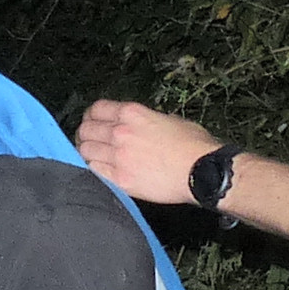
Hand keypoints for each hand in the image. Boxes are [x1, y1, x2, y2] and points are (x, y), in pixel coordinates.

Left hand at [77, 99, 220, 208]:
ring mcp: (118, 157)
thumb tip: (137, 125)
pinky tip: (99, 169)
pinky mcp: (120, 179)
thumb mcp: (170, 119)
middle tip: (89, 140)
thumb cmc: (193, 145)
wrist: (203, 171)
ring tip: (93, 156)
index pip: (96, 109)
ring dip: (87, 152)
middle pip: (86, 130)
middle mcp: (120, 132)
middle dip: (85, 134)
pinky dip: (93, 168)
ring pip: (85, 151)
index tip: (92, 121)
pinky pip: (94, 171)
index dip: (91, 116)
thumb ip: (146, 120)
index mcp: (132, 113)